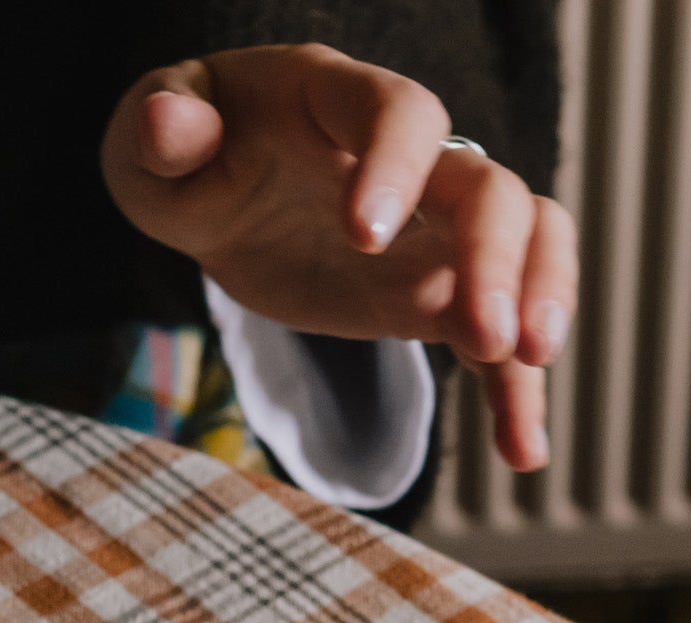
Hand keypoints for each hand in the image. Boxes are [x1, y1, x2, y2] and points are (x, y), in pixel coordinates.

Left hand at [100, 44, 577, 471]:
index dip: (394, 165)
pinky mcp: (434, 299)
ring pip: (527, 246)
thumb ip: (161, 127)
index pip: (400, 112)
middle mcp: (410, 159)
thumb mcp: (150, 143)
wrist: (216, 199)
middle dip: (497, 261)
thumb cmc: (186, 156)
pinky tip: (521, 453)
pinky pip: (495, 340)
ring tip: (525, 368)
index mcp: (338, 102)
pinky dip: (514, 394)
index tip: (362, 237)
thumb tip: (169, 122)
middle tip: (487, 336)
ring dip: (540, 304)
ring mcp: (432, 230)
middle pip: (490, 188)